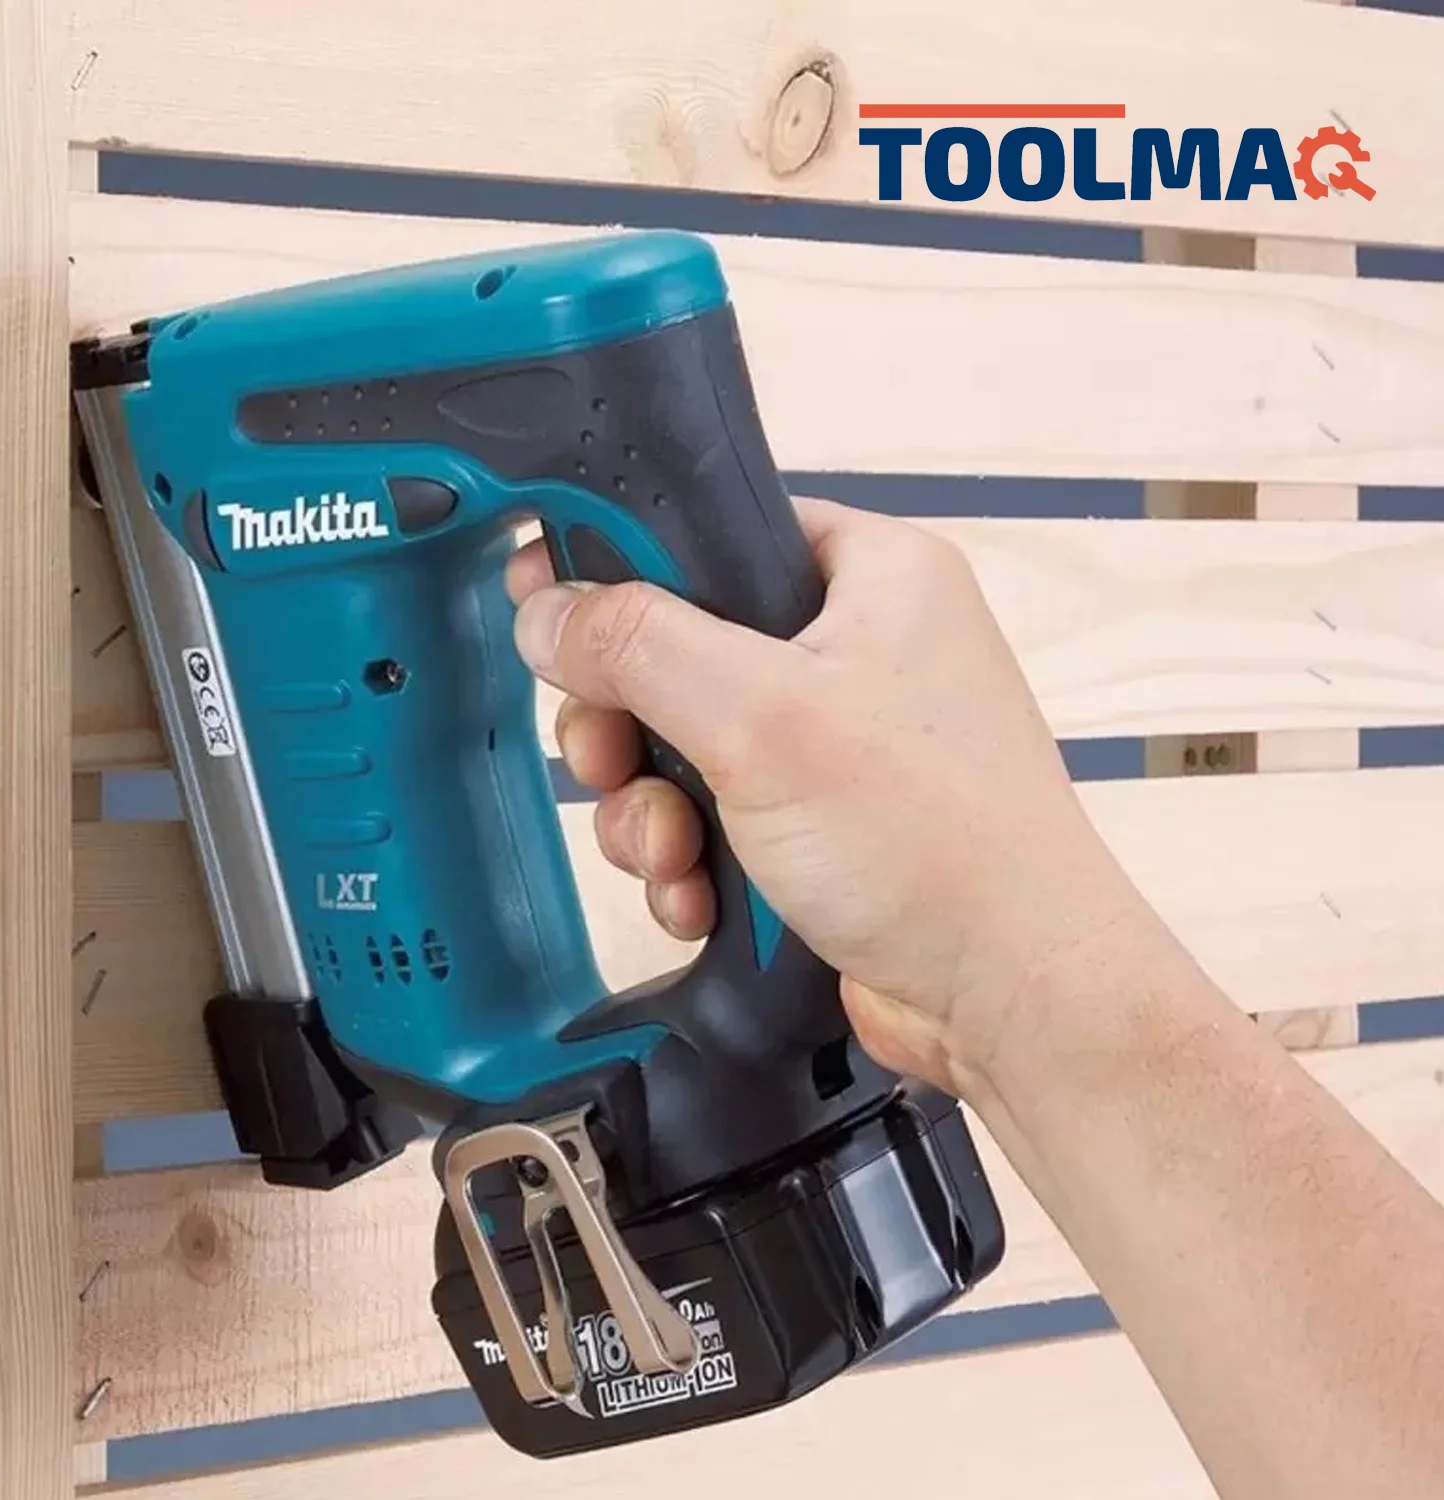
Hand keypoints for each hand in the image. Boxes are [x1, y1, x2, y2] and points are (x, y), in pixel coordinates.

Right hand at [507, 498, 1156, 1103]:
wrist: (1010, 996)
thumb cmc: (937, 844)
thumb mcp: (763, 719)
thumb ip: (640, 647)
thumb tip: (551, 613)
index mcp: (873, 576)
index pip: (717, 534)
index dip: (626, 570)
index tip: (555, 609)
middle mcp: (857, 650)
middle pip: (681, 651)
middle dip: (629, 726)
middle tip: (607, 761)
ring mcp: (837, 745)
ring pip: (686, 747)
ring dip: (653, 810)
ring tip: (673, 856)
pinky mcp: (820, 825)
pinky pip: (716, 818)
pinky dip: (692, 860)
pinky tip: (699, 901)